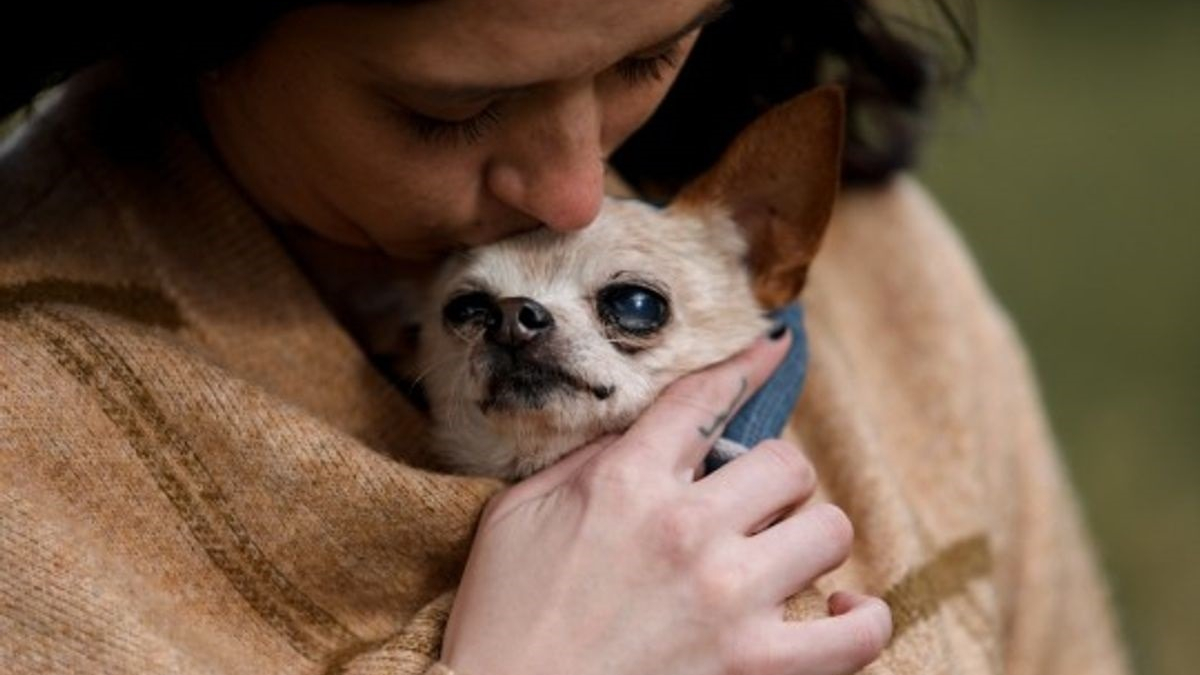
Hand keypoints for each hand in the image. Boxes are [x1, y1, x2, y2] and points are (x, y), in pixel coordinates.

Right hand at [440, 329, 891, 674]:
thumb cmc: (501, 624)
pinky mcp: (757, 668)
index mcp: (625, 484)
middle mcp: (685, 530)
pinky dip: (861, 619)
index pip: (705, 398)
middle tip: (749, 509)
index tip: (774, 348)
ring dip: (807, 541)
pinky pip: (858, 633)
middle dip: (773, 481)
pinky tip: (835, 610)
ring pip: (830, 530)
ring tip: (779, 560)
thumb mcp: (515, 519)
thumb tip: (639, 437)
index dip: (747, 365)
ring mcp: (728, 601)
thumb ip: (583, 466)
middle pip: (785, 463)